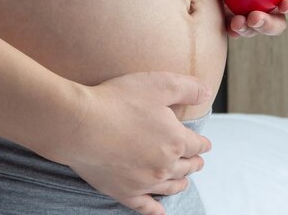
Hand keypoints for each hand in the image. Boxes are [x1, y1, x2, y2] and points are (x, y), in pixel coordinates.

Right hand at [45, 72, 212, 214]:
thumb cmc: (117, 101)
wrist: (80, 124)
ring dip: (180, 183)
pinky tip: (160, 211)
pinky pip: (145, 207)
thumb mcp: (159, 84)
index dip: (202, 144)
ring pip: (170, 187)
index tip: (204, 144)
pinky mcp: (123, 192)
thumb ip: (188, 88)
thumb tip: (207, 93)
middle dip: (193, 163)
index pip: (197, 145)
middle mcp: (164, 165)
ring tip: (184, 181)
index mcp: (175, 140)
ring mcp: (144, 182)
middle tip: (196, 161)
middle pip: (186, 167)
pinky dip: (155, 210)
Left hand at [207, 0, 287, 37]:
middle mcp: (268, 5)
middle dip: (271, 25)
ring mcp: (249, 16)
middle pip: (280, 24)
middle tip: (256, 17)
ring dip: (250, 29)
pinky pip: (236, 32)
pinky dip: (234, 31)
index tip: (284, 4)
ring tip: (237, 21)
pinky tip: (229, 26)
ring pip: (257, 31)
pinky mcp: (230, 23)